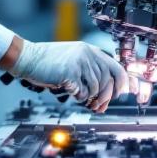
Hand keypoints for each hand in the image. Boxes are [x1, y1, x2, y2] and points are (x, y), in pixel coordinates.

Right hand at [10, 41, 128, 112]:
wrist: (28, 59)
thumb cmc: (51, 65)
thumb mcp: (75, 64)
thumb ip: (91, 75)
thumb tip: (106, 99)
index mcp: (92, 51)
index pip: (117, 68)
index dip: (125, 83)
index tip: (128, 94)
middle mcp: (88, 54)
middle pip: (109, 80)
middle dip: (106, 97)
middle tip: (99, 106)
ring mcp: (79, 62)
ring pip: (96, 87)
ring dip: (90, 98)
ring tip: (82, 98)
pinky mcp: (70, 71)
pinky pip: (82, 91)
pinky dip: (79, 96)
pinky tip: (71, 92)